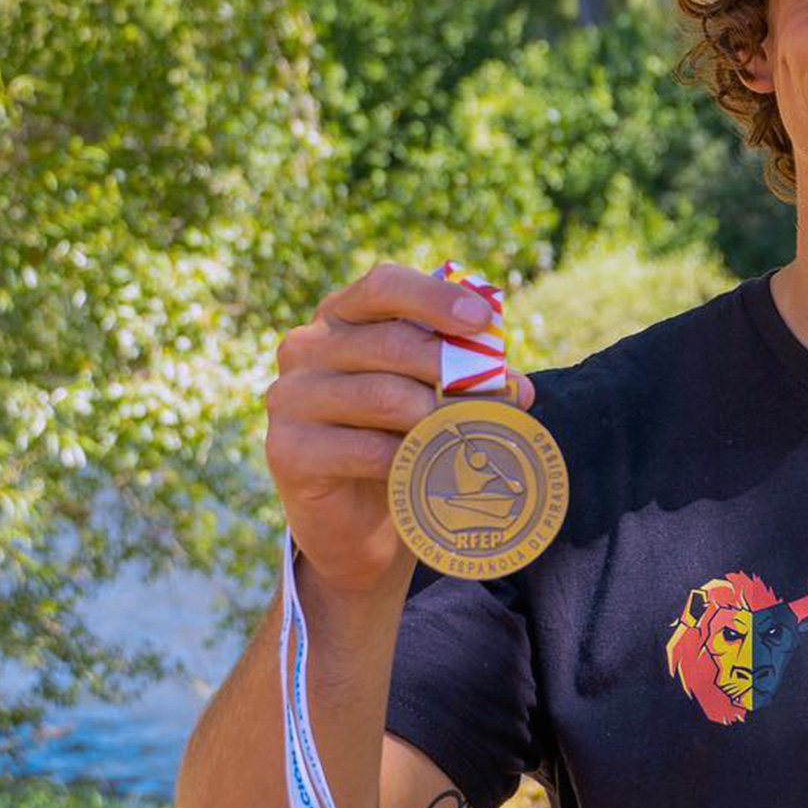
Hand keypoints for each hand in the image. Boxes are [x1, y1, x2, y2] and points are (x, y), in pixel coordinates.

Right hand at [263, 262, 536, 597]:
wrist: (360, 521)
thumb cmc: (401, 439)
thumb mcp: (433, 395)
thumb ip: (467, 377)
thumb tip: (521, 389)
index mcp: (341, 316)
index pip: (384, 285)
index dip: (435, 298)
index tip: (483, 321)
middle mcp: (306, 346)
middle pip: (392, 344)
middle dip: (455, 369)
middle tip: (500, 396)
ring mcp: (290, 397)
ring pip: (384, 395)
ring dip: (441, 416)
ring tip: (475, 434)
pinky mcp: (287, 449)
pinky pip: (366, 448)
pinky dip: (411, 458)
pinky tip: (433, 468)